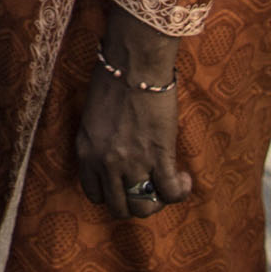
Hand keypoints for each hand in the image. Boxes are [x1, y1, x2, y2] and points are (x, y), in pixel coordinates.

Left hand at [73, 9, 194, 219]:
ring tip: (166, 185)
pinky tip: (184, 179)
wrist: (134, 64)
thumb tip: (116, 156)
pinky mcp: (159, 156)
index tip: (124, 185)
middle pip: (119, 206)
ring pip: (143, 207)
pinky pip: (170, 192)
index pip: (94, 194)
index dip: (112, 194)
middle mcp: (106, 163)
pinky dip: (180, 191)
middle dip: (134, 203)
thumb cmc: (113, 80)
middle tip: (148, 189)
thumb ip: (100, 142)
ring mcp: (132, 162)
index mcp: (86, 152)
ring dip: (156, 202)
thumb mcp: (93, 117)